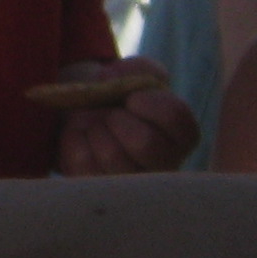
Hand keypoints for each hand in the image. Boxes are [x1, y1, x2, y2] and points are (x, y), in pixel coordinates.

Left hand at [49, 67, 202, 176]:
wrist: (88, 116)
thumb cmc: (121, 98)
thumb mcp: (135, 75)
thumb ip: (135, 71)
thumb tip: (111, 79)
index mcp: (180, 137)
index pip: (176, 118)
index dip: (150, 102)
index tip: (132, 98)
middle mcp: (164, 165)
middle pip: (145, 143)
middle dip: (119, 119)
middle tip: (111, 114)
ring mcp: (133, 182)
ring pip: (112, 155)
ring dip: (97, 129)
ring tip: (97, 126)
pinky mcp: (99, 187)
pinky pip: (83, 161)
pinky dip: (75, 137)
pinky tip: (83, 136)